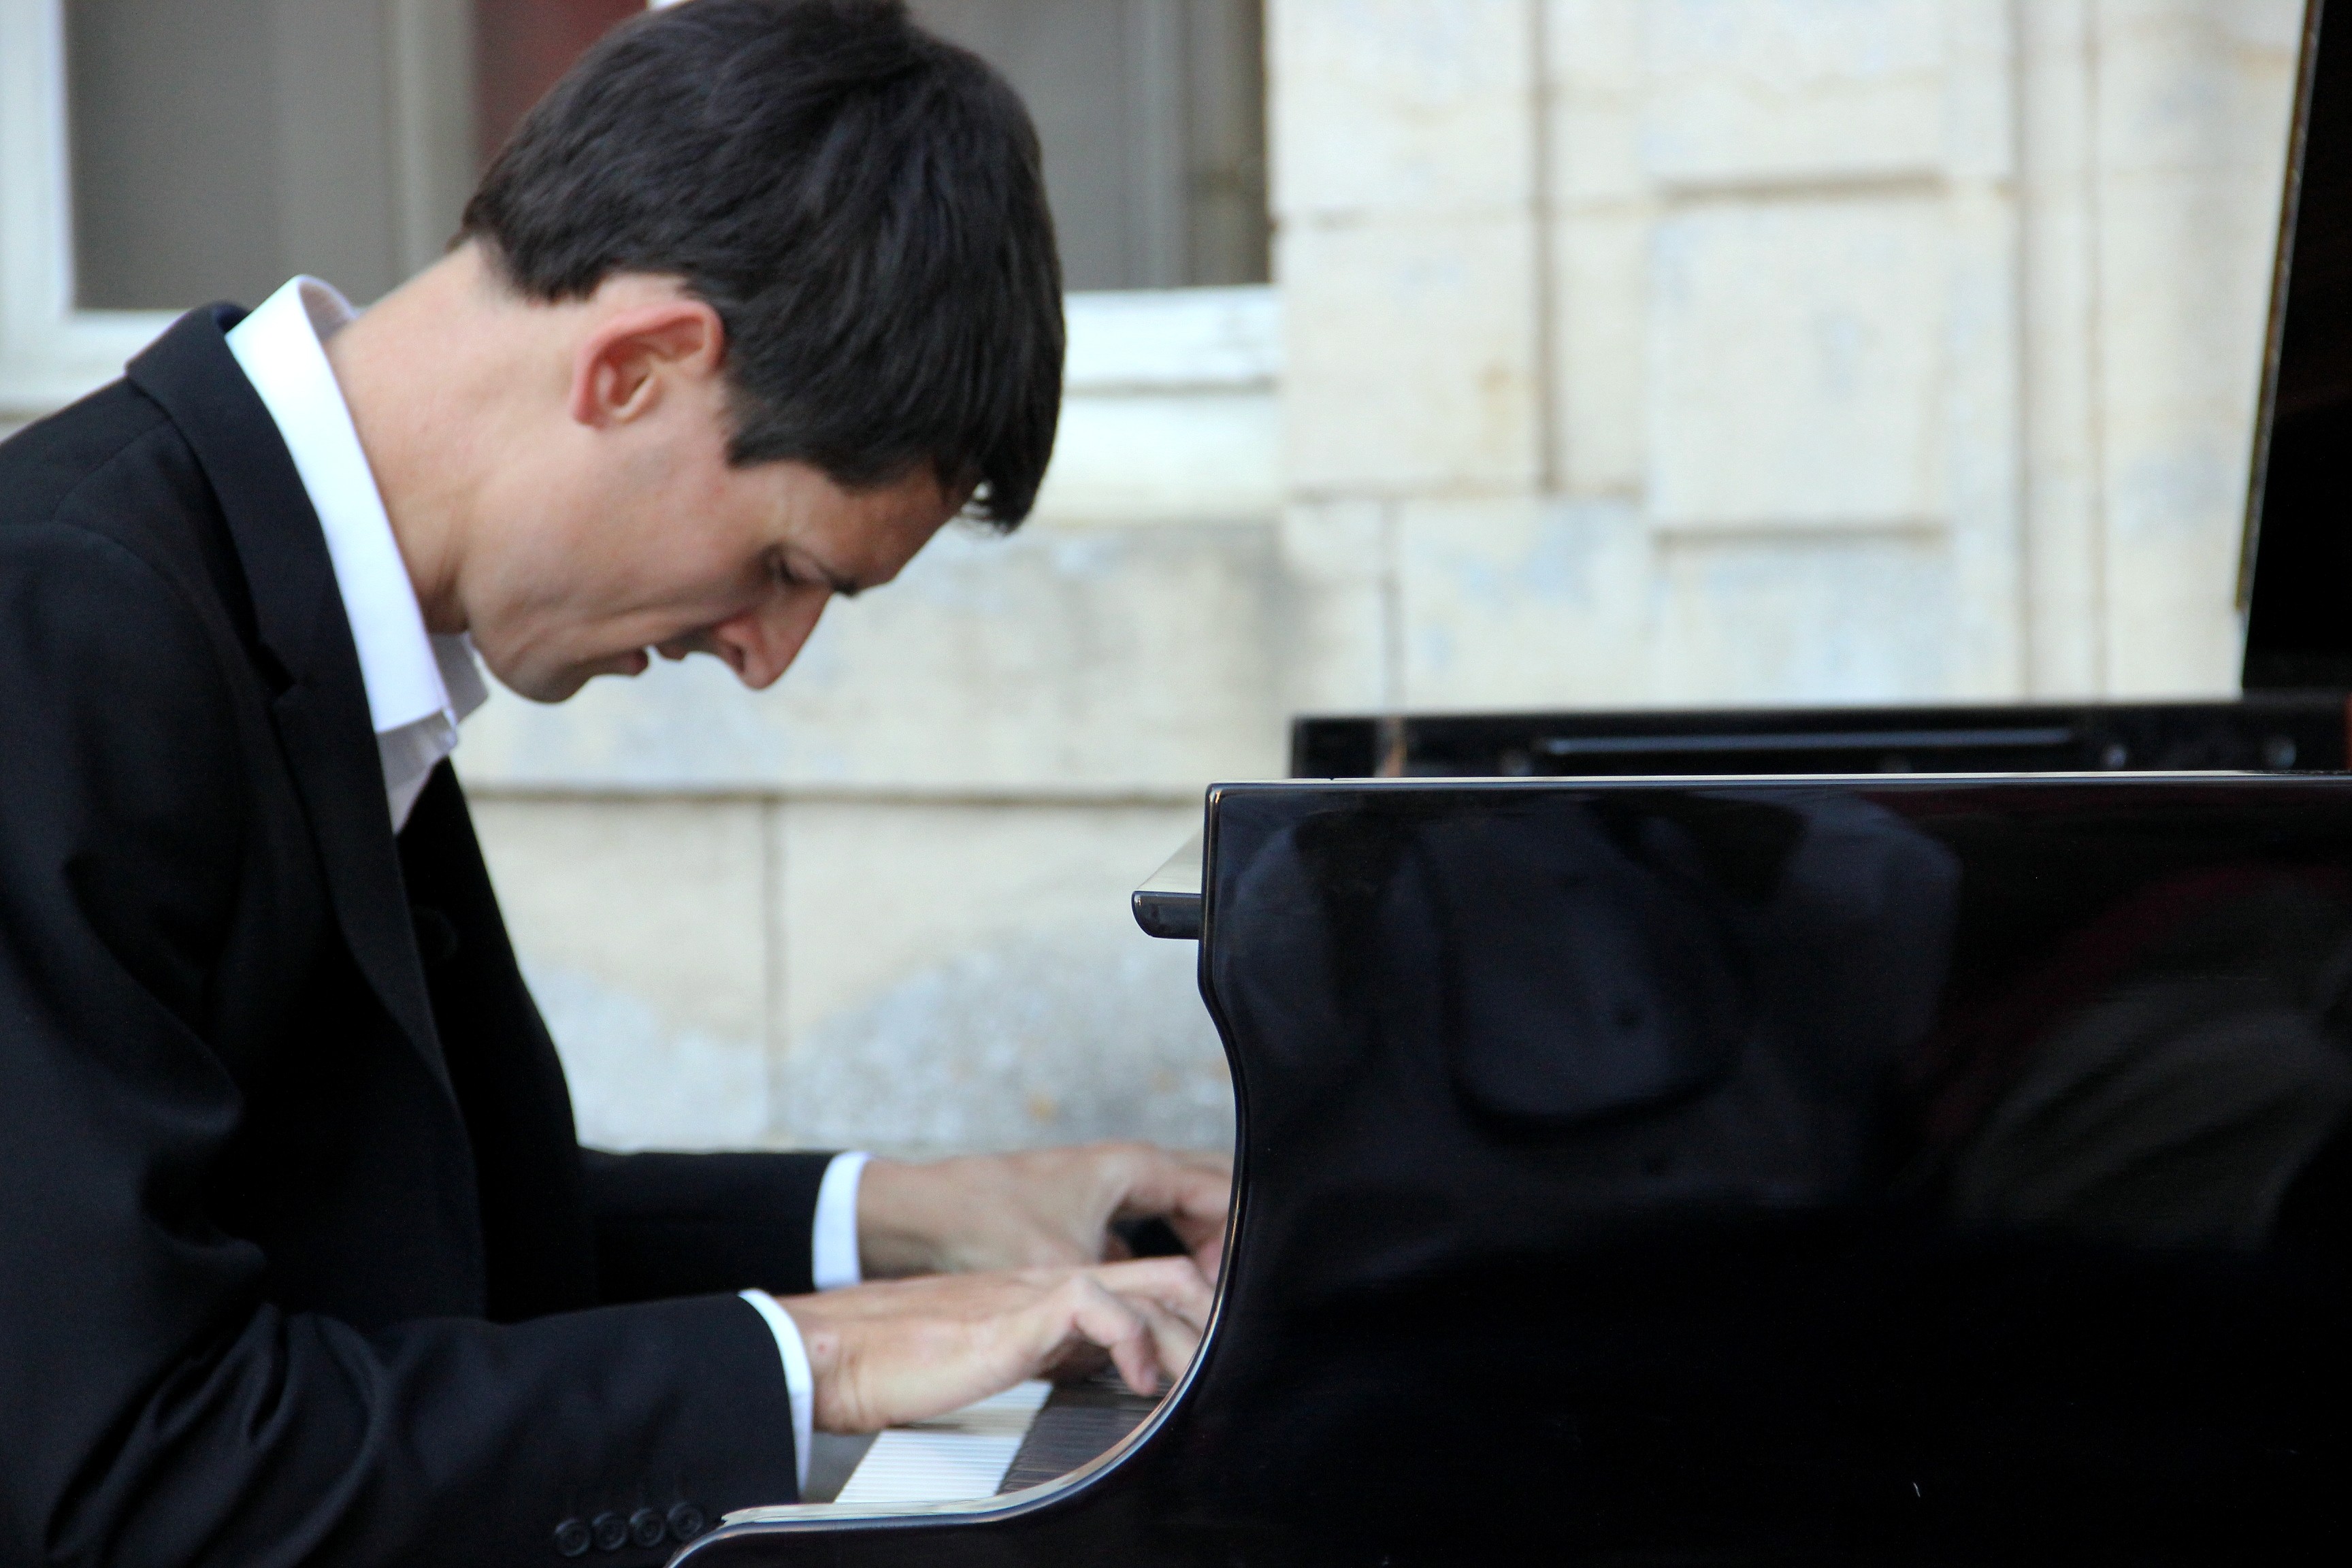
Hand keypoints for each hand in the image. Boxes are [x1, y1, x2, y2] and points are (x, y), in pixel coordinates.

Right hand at [782, 1256, 1212, 1433]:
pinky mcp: (1018, 1312)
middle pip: (1169, 1273)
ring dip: (1189, 1335)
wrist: (838, 1351)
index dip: (1193, 1315)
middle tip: (1231, 1366)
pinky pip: (1100, 1304)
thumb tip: (1106, 1379)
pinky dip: (1135, 1340)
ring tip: (1199, 1379)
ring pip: (1153, 1286)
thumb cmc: (902, 1363)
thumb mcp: (1003, 1359)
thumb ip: (1054, 1356)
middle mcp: (1055, 1282)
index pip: (1148, 1282)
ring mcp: (1040, 1292)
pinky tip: (1140, 1379)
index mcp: (1053, 1291)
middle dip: (1213, 1318)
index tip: (1218, 1357)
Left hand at [857, 1141, 1231, 1281]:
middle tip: (1233, 1302)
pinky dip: (1159, 1264)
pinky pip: (1145, 1236)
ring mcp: (1105, 1193)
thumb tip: (1159, 1339)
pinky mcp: (1085, 1220)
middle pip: (1208, 1200)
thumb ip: (1120, 1303)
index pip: (1223, 1195)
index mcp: (1135, 1167)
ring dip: (1195, 1258)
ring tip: (1203, 1311)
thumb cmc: (982, 1224)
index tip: (1239, 1294)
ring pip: (1177, 1220)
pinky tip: (1156, 1306)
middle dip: (1230, 1246)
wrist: (916, 1215)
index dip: (1243, 1244)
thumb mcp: (1064, 1271)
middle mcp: (1127, 1172)